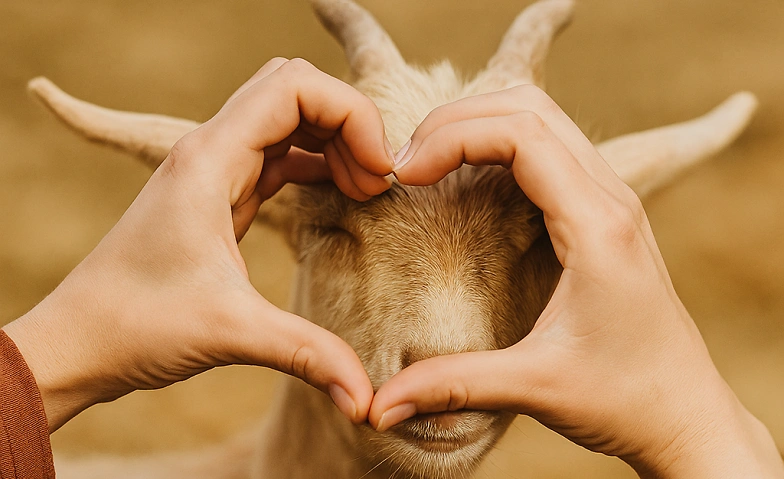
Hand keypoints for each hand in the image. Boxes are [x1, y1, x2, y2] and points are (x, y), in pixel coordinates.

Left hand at [3, 58, 393, 431]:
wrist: (79, 343)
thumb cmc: (136, 326)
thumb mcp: (231, 333)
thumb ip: (307, 355)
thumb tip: (367, 399)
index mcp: (210, 159)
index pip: (294, 86)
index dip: (350, 113)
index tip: (378, 170)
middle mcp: (210, 152)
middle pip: (294, 90)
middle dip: (347, 121)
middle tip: (377, 178)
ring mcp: (214, 171)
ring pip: (287, 119)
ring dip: (334, 142)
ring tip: (366, 189)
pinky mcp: (219, 196)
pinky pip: (279, 156)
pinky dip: (317, 164)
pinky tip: (340, 197)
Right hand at [370, 85, 783, 477]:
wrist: (684, 414)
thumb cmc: (623, 399)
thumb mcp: (535, 388)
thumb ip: (453, 387)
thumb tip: (378, 405)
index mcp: (598, 227)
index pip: (521, 135)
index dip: (452, 137)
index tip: (405, 174)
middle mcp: (610, 199)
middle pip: (528, 108)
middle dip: (456, 120)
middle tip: (406, 162)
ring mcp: (611, 200)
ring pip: (541, 117)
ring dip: (478, 125)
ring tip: (427, 164)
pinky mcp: (604, 213)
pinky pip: (550, 147)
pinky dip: (499, 144)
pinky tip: (466, 180)